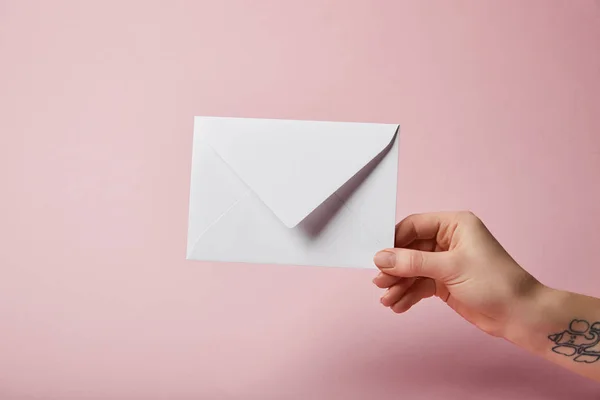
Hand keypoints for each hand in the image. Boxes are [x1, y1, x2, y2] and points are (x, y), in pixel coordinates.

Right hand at [373, 212, 542, 337]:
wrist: (519, 316)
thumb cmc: (494, 283)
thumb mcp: (450, 268)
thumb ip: (412, 262)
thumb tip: (380, 258)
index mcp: (454, 225)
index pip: (414, 226)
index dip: (394, 240)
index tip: (377, 256)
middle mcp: (448, 240)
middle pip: (409, 249)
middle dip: (394, 268)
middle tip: (380, 282)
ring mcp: (445, 262)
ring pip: (412, 269)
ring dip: (399, 285)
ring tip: (388, 300)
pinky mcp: (444, 282)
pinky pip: (419, 285)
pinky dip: (408, 295)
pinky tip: (398, 306)